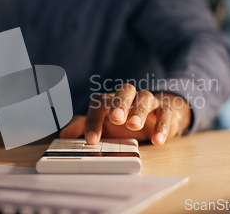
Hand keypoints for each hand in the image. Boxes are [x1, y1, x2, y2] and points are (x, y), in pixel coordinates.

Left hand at [60, 83, 191, 144]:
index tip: (91, 140)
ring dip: (139, 111)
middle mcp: (130, 97)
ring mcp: (149, 102)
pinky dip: (163, 126)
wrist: (157, 117)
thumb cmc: (126, 122)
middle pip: (124, 90)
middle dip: (119, 104)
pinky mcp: (166, 110)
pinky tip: (159, 140)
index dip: (93, 121)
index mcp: (112, 100)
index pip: (99, 104)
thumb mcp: (105, 126)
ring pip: (145, 98)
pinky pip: (166, 114)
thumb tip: (63, 135)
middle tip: (115, 119)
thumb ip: (84, 127)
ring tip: (135, 126)